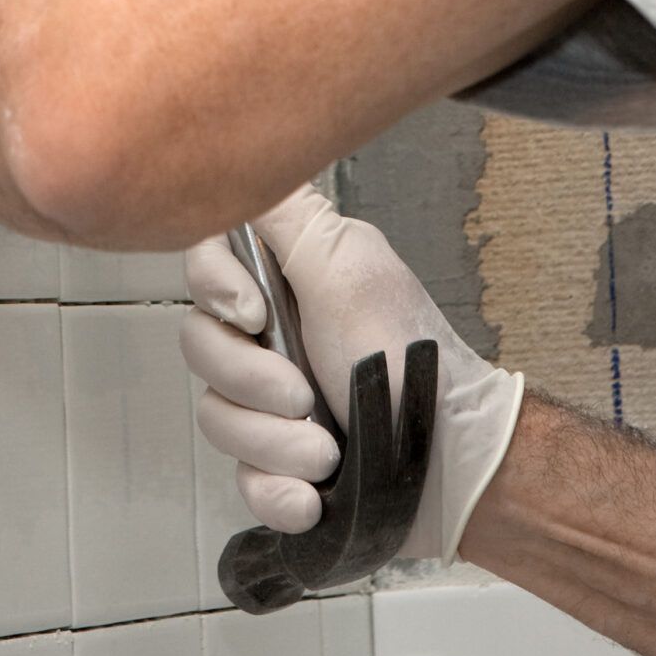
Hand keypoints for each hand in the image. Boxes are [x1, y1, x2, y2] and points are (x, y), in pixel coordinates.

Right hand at [182, 184, 526, 563]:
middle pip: (201, 345)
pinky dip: (277, 491)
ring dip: (275, 443)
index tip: (255, 316)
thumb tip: (248, 158)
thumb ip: (288, 216)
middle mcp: (272, 335)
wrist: (455, 462)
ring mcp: (272, 401)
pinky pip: (241, 478)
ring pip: (217, 417)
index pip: (204, 262)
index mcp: (286, 279)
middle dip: (253, 382)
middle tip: (308, 395)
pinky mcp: (279, 461)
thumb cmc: (413, 361)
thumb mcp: (348, 269)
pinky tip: (312, 497)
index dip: (214, 289)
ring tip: (328, 454)